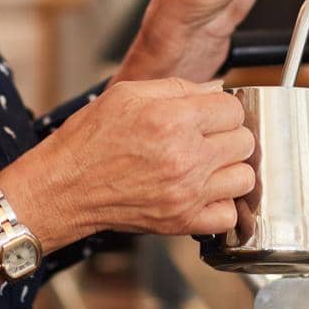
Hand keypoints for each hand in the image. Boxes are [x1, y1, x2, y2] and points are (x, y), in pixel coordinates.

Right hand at [37, 78, 254, 235]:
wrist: (64, 187)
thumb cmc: (89, 141)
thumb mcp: (127, 94)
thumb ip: (178, 87)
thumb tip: (214, 89)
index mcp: (172, 120)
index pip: (233, 108)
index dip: (222, 107)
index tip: (210, 113)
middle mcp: (185, 158)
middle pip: (244, 141)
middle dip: (228, 135)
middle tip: (207, 137)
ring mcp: (186, 193)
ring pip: (245, 177)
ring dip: (230, 169)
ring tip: (208, 164)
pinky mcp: (182, 222)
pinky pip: (228, 214)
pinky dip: (221, 204)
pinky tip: (203, 191)